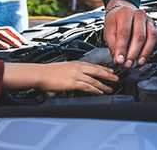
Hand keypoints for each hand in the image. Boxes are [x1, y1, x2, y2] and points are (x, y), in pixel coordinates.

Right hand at [3, 61, 118, 94]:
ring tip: (110, 88)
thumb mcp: (63, 68)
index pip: (93, 65)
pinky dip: (96, 90)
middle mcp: (78, 67)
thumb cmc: (48, 72)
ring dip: (104, 84)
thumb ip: (72, 72)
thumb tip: (76, 78)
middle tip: (117, 78)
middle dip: (108, 75)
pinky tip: (100, 92)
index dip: (103, 69)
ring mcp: (76, 74)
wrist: (40, 73)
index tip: (110, 71)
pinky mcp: (73, 82)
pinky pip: (88, 86)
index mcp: (76, 63)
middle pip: (97, 70)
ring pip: (94, 79)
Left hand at [103, 0, 156, 67]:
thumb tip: (118, 59)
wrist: (124, 10)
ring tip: (138, 63)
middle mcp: (139, 15)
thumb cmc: (116, 20)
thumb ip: (113, 44)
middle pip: (139, 36)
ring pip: (151, 37)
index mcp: (125, 13)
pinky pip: (156, 39)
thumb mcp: (109, 30)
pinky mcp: (155, 26)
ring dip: (145, 53)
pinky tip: (144, 58)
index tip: (119, 60)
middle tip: (128, 64)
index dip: (122, 48)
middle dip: (133, 53)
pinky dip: (150, 50)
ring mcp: (149, 20)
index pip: (124, 32)